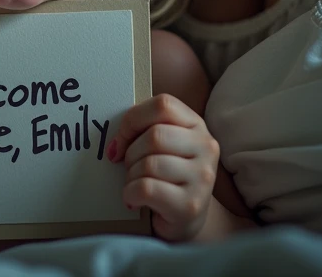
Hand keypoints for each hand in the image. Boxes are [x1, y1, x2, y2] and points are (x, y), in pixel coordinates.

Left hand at [107, 93, 219, 241]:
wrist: (187, 218)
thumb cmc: (167, 175)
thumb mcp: (162, 144)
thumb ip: (144, 129)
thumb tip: (115, 144)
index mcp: (196, 124)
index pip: (163, 105)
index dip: (134, 119)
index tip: (122, 138)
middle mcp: (206, 147)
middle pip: (154, 136)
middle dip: (131, 152)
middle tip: (129, 166)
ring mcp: (202, 178)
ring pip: (149, 164)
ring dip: (131, 175)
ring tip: (135, 184)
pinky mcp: (191, 205)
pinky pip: (146, 189)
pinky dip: (130, 193)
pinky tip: (134, 199)